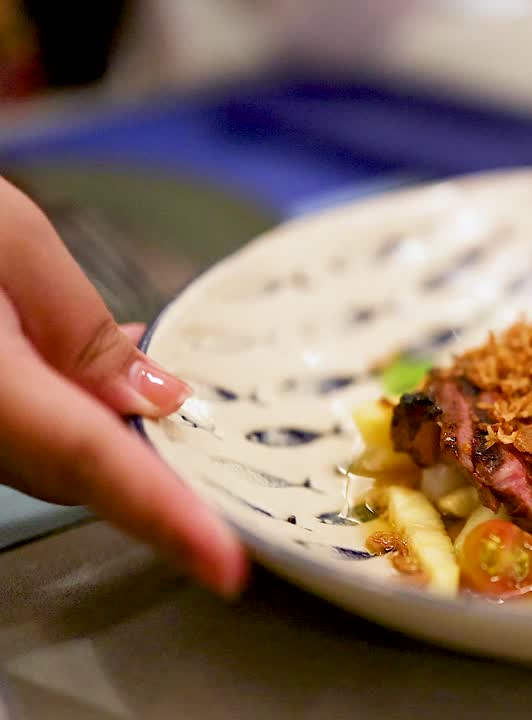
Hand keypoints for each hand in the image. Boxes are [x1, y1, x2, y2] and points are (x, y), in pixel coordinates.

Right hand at [0, 178, 246, 596]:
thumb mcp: (8, 239)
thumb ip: (84, 326)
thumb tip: (157, 397)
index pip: (93, 459)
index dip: (166, 516)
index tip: (223, 562)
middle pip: (79, 470)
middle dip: (159, 474)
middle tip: (228, 468)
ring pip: (56, 460)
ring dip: (123, 443)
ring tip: (179, 412)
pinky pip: (30, 437)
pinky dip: (83, 421)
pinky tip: (113, 387)